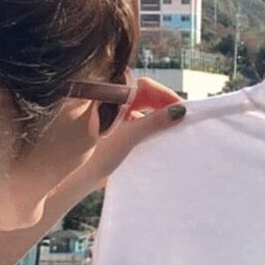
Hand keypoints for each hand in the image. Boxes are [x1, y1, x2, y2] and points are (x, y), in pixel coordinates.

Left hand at [79, 75, 186, 191]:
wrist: (82, 177)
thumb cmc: (100, 154)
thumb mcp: (131, 137)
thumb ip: (154, 122)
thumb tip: (179, 111)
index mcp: (113, 96)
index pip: (146, 87)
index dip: (165, 95)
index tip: (182, 109)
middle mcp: (114, 102)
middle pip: (146, 97)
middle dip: (164, 106)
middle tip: (181, 119)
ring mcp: (116, 115)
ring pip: (144, 110)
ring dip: (158, 117)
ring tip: (173, 128)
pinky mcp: (118, 129)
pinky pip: (139, 121)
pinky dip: (151, 127)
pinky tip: (160, 137)